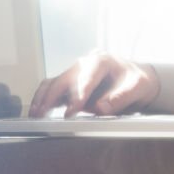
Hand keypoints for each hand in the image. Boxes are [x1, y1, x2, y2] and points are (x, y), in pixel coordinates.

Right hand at [29, 52, 160, 117]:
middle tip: (45, 112)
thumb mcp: (137, 87)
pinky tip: (38, 110)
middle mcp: (85, 63)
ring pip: (54, 81)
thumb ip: (121, 97)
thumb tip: (101, 108)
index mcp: (102, 60)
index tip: (72, 111)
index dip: (78, 95)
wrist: (136, 79)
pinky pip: (53, 86)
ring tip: (36, 113)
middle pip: (65, 78)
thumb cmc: (136, 81)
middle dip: (53, 96)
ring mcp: (76, 72)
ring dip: (43, 97)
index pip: (86, 78)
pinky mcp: (71, 82)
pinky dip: (43, 97)